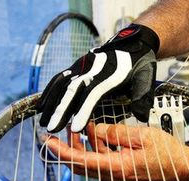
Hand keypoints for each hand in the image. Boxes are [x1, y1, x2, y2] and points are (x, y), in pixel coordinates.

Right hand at [36, 24, 159, 132]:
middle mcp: (92, 68)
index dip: (83, 111)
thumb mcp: (147, 79)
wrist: (133, 44)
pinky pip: (59, 79)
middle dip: (60, 110)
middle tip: (51, 128)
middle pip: (73, 90)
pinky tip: (42, 105)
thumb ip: (142, 97)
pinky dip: (49, 92)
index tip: (75, 128)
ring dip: (51, 103)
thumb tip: (141, 116)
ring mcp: (82, 65)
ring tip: (43, 122)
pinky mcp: (77, 66)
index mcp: (110, 74)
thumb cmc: (140, 65)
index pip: (93, 94)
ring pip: (62, 84)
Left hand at [43, 123, 188, 180]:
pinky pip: (101, 159)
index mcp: (117, 167)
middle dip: (68, 146)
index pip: (80, 161)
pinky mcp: (121, 169)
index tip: (49, 141)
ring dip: (81, 145)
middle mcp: (113, 174)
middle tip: (60, 130)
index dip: (62, 151)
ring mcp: (117, 173)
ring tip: (78, 128)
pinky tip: (95, 133)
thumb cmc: (166, 154)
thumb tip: (94, 131)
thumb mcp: (141, 136)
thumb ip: (115, 133)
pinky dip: (94, 147)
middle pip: (81, 163)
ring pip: (90, 161)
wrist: (181, 166)